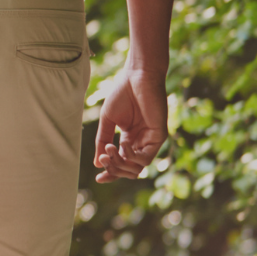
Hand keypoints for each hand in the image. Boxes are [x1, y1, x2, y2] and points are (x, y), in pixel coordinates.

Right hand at [94, 62, 166, 181]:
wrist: (136, 77)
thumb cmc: (122, 94)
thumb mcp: (108, 121)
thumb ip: (103, 141)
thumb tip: (97, 164)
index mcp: (129, 139)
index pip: (121, 163)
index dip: (110, 173)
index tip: (97, 179)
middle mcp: (141, 142)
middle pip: (129, 170)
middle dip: (113, 169)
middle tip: (103, 158)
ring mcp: (151, 140)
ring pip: (138, 168)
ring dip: (120, 164)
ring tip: (110, 149)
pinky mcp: (159, 136)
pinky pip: (145, 158)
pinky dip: (132, 157)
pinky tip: (122, 146)